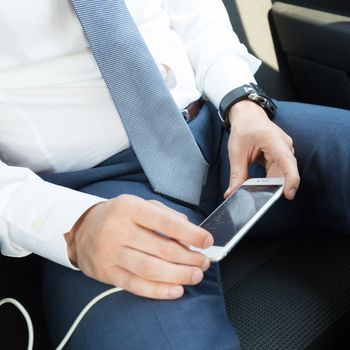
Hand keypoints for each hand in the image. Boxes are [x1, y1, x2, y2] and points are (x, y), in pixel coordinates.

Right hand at [64, 194, 212, 299]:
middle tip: (204, 262)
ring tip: (196, 275)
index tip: (207, 241)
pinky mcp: (107, 273)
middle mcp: (118, 230)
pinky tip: (176, 289)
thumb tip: (189, 228)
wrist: (81, 229)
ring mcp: (111, 253)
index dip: (190, 234)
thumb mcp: (139, 204)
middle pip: (161, 249)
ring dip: (178, 275)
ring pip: (150, 269)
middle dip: (189, 258)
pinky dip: (159, 291)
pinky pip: (136, 285)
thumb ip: (165, 213)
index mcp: (129, 208)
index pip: (165, 222)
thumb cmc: (117, 215)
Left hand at [224, 100, 299, 199]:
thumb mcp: (236, 152)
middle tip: (260, 199)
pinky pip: (278, 171)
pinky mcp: (281, 156)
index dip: (291, 180)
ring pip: (281, 174)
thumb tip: (232, 193)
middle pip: (284, 172)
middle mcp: (284, 146)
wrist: (248, 116)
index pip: (287, 162)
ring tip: (256, 190)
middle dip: (274, 187)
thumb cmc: (244, 128)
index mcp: (274, 141)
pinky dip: (269, 179)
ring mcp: (284, 151)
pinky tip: (260, 185)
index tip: (288, 194)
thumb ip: (237, 175)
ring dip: (271, 184)